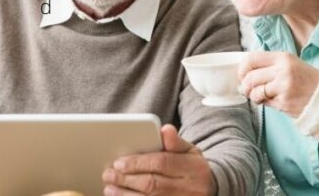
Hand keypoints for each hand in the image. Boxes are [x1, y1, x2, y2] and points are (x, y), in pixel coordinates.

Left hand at [101, 124, 216, 195]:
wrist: (211, 188)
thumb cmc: (192, 166)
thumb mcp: (189, 150)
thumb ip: (175, 142)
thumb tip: (165, 129)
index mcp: (193, 168)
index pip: (162, 163)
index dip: (138, 163)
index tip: (118, 163)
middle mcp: (190, 188)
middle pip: (153, 185)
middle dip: (127, 180)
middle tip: (108, 174)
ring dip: (126, 195)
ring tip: (110, 188)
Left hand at [238, 51, 318, 117]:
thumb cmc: (306, 81)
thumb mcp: (290, 65)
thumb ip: (268, 66)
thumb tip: (243, 75)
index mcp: (283, 57)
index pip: (251, 58)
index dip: (242, 69)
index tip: (242, 76)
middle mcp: (283, 70)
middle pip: (250, 77)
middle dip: (245, 86)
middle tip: (248, 91)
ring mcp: (284, 86)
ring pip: (255, 91)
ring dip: (253, 96)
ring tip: (260, 97)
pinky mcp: (285, 102)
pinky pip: (265, 102)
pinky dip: (265, 103)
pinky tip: (275, 102)